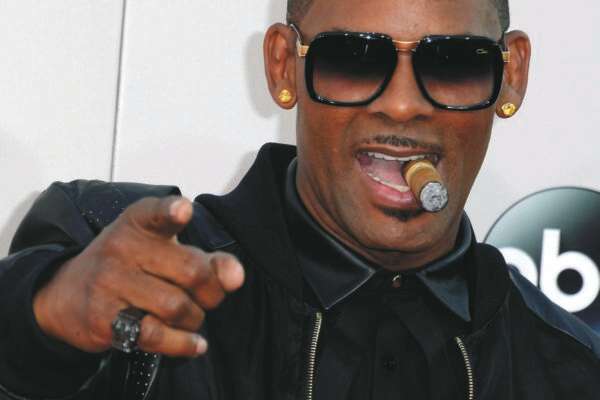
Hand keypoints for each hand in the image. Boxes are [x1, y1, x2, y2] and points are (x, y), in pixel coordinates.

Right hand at [33, 196, 243, 357]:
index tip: (183, 210)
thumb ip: (208, 260)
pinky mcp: (104, 318)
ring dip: (195, 318)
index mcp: (140, 222)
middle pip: (190, 271)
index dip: (172, 211)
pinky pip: (155, 335)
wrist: (67, 292)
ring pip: (176, 306)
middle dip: (212, 292)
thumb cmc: (130, 265)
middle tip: (209, 297)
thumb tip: (235, 277)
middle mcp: (122, 247)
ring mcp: (110, 282)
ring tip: (190, 316)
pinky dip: (183, 343)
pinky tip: (195, 343)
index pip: (156, 213)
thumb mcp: (166, 251)